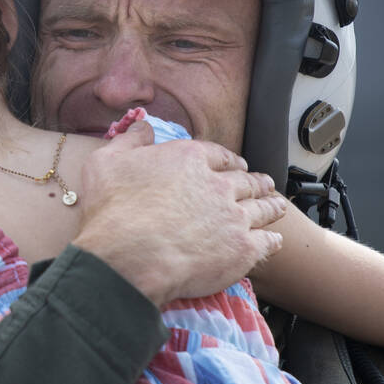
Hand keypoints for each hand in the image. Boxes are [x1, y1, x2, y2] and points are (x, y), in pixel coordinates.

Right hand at [71, 119, 285, 306]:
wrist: (127, 258)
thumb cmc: (112, 211)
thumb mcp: (106, 161)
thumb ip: (129, 140)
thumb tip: (141, 125)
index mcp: (189, 159)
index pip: (218, 155)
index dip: (228, 161)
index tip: (235, 165)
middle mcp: (218, 184)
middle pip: (245, 181)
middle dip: (256, 181)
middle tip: (263, 183)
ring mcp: (234, 217)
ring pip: (261, 208)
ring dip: (271, 205)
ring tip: (277, 205)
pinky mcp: (242, 249)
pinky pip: (267, 242)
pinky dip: (273, 239)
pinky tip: (275, 239)